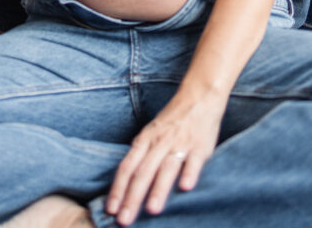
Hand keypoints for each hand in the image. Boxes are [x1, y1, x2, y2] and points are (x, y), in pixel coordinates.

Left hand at [105, 91, 223, 225]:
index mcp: (146, 139)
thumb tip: (126, 182)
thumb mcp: (152, 132)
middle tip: (124, 220)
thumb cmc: (173, 119)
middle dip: (132, 197)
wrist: (200, 95)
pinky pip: (193, 161)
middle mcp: (160, 142)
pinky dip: (189, 173)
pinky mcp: (200, 146)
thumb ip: (142, 154)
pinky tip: (185, 188)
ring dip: (158, 189)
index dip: (118, 188)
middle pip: (143, 172)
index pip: (128, 166)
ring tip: (152, 210)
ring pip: (166, 168)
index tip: (111, 209)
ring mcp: (180, 143)